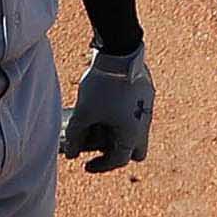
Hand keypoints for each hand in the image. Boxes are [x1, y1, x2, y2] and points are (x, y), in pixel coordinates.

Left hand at [60, 46, 153, 169]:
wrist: (121, 50)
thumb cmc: (103, 85)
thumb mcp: (84, 113)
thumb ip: (76, 136)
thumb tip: (70, 154)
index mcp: (132, 135)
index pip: (117, 161)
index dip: (99, 166)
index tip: (85, 164)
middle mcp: (144, 125)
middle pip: (133, 151)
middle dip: (116, 152)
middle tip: (98, 145)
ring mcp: (146, 109)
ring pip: (133, 132)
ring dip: (115, 133)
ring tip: (94, 123)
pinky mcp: (145, 95)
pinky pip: (134, 114)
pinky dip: (119, 118)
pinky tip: (104, 107)